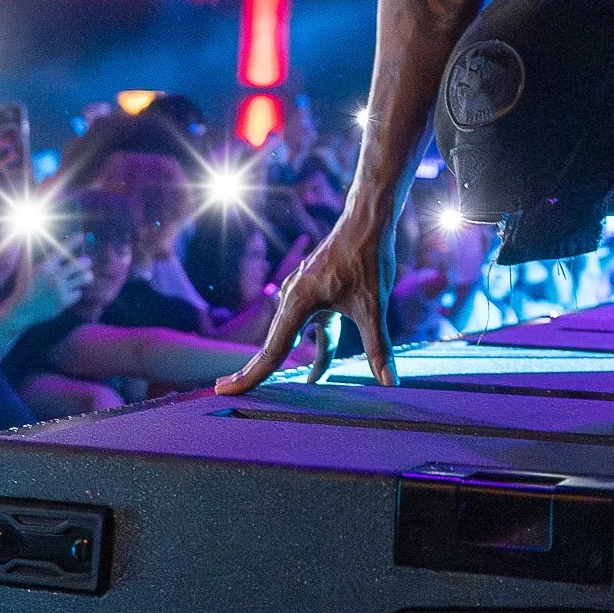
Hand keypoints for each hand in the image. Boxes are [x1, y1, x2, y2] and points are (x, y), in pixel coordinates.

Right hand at [9, 244, 91, 325]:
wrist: (21, 310)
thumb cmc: (23, 285)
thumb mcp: (24, 266)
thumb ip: (29, 250)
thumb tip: (29, 234)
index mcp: (46, 266)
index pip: (63, 249)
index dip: (74, 241)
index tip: (81, 236)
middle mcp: (55, 276)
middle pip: (80, 264)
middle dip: (86, 262)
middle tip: (86, 262)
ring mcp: (60, 289)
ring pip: (84, 278)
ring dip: (86, 276)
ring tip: (85, 275)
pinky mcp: (63, 302)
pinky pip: (78, 293)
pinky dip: (76, 291)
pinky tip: (72, 290)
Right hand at [215, 213, 396, 394]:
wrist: (368, 220)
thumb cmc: (368, 258)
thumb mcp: (374, 306)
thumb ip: (378, 347)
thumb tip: (390, 382)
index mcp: (299, 302)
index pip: (271, 351)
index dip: (250, 376)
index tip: (224, 391)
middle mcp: (292, 297)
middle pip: (270, 345)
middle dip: (251, 372)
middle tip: (223, 393)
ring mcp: (300, 293)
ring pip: (286, 336)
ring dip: (277, 362)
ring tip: (258, 388)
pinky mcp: (312, 292)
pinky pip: (305, 328)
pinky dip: (309, 350)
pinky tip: (315, 375)